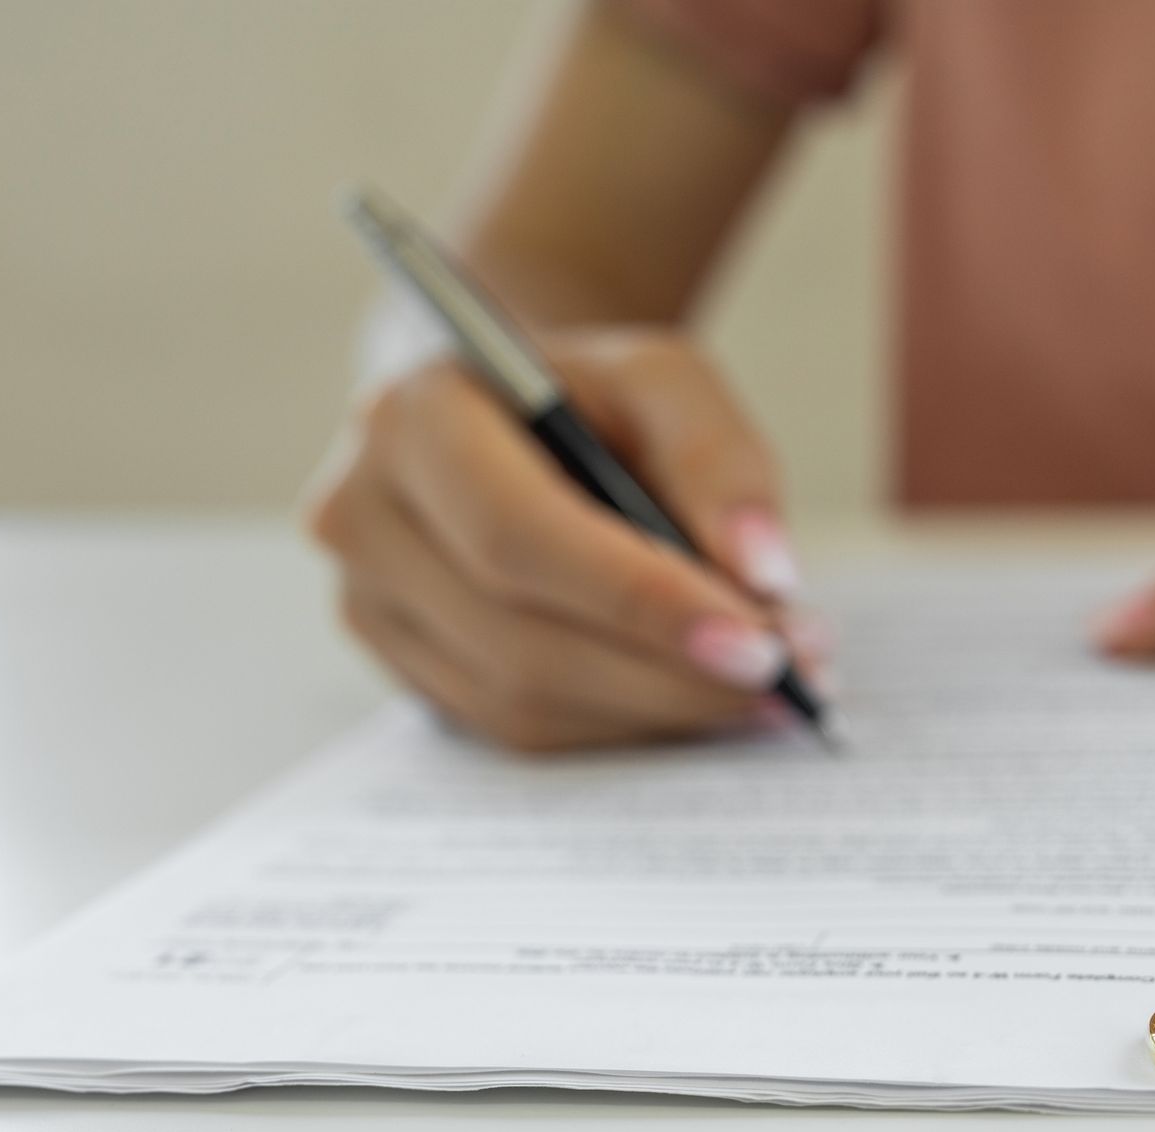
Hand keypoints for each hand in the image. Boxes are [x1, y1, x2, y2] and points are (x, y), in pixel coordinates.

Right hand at [305, 328, 825, 750]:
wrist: (507, 412)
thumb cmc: (589, 392)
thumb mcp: (662, 380)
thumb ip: (719, 460)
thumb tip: (765, 576)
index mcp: (414, 420)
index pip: (520, 537)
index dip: (640, 602)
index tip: (758, 644)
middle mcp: (364, 515)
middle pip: (521, 637)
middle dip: (670, 670)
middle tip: (790, 676)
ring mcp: (368, 602)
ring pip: (521, 700)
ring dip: (657, 709)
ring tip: (768, 691)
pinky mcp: (401, 664)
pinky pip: (516, 728)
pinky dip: (620, 725)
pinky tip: (696, 698)